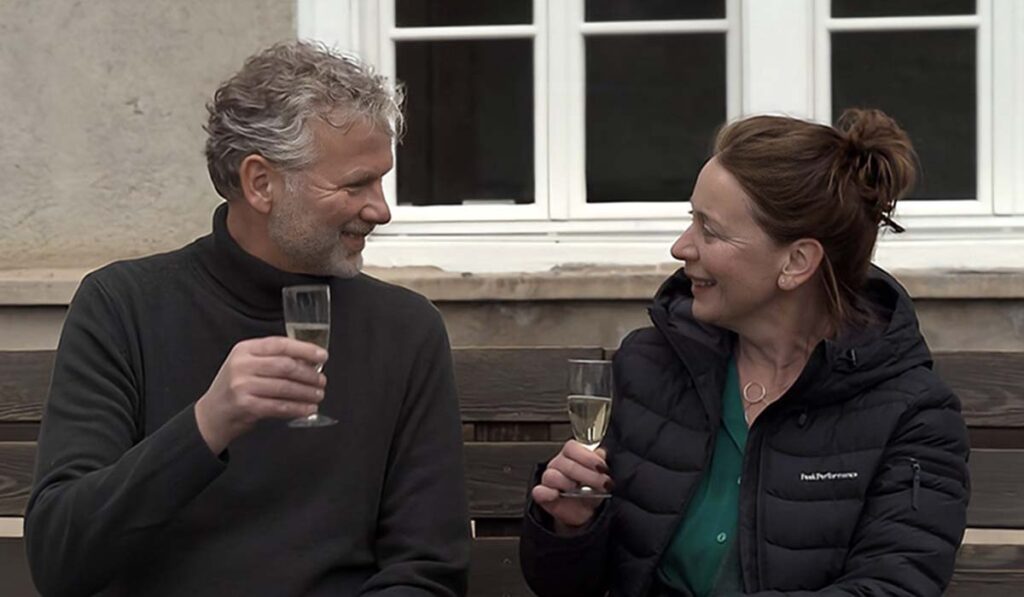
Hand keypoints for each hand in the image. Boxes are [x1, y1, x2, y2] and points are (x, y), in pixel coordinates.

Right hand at [195, 337, 327, 453]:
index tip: (322, 355)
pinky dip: (297, 408)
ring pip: (284, 387)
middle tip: (321, 380)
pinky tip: (308, 409)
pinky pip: (279, 406)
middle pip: (285, 366)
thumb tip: (309, 361)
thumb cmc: (236, 388)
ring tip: (318, 395)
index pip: (279, 344)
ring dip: (306, 393)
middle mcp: (242, 365)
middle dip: (308, 374)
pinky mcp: (246, 405)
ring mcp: (242, 386)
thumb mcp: (248, 365)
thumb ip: (273, 359)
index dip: (304, 349)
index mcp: (245, 349)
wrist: (213, 414)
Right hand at [531, 441, 612, 531]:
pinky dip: (547, 493)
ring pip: (551, 475)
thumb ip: (601, 463)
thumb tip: (601, 453)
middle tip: (602, 484)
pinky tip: (557, 495)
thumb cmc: (594, 491)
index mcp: (572, 455)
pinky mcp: (543, 495)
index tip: (602, 467)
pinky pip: (539, 491)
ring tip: (581, 492)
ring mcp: (549, 479)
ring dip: (567, 484)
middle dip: (587, 475)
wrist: (587, 512)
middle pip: (565, 463)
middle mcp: (558, 464)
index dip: (587, 457)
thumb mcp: (602, 477)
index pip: (572, 447)